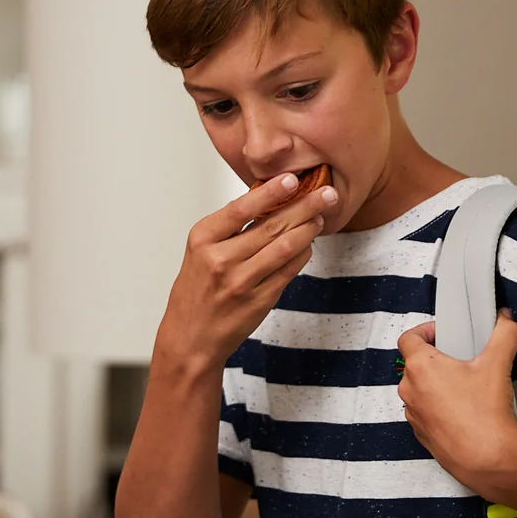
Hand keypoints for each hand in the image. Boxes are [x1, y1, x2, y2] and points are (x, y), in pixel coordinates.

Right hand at [155, 171, 338, 370]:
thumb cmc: (195, 290)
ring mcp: (241, 282)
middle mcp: (220, 260)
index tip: (292, 179)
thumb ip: (228, 228)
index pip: (241, 208)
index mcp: (203, 239)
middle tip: (327, 193)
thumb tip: (267, 198)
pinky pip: (288, 271)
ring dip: (308, 229)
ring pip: (284, 247)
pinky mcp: (258, 301)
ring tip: (321, 216)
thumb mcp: (199, 252)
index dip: (270, 192)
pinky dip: (301, 254)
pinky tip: (308, 244)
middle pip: (270, 226)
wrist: (189, 338)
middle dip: (304, 206)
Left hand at [396, 310, 516, 494]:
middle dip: (436, 359)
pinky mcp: (422, 435)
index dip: (424, 331)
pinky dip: (439, 407)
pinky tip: (463, 411)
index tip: (442, 333)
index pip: (408, 338)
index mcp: (420, 367)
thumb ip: (503, 334)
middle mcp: (410, 390)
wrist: (487, 459)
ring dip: (436, 384)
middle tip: (460, 360)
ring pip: (419, 390)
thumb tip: (505, 319)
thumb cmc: (485, 413)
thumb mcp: (498, 364)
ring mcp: (413, 414)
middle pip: (414, 364)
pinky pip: (426, 412)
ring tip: (464, 386)